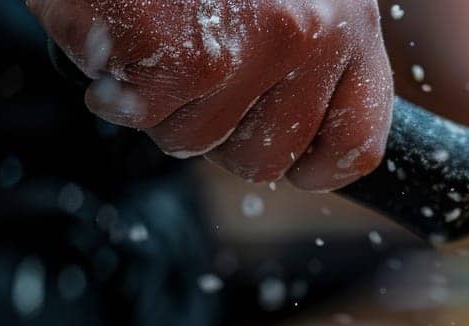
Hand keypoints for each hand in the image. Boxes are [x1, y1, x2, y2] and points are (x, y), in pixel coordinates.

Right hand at [29, 0, 392, 190]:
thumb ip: (305, 51)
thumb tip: (301, 138)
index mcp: (350, 18)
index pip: (358, 139)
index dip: (316, 165)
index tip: (289, 160)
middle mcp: (315, 34)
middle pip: (267, 158)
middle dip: (216, 130)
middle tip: (188, 65)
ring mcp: (254, 48)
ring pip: (195, 142)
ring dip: (158, 100)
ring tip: (152, 26)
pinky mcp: (188, 59)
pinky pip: (142, 115)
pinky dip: (111, 81)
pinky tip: (117, 27)